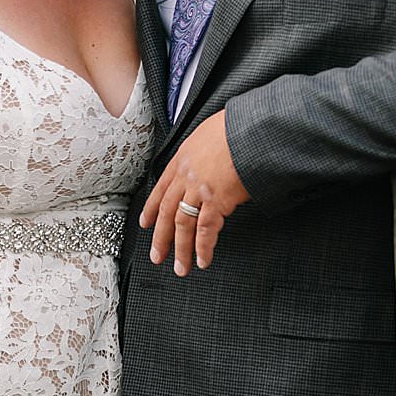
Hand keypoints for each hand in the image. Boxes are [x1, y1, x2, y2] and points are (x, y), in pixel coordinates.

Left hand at [140, 110, 249, 274]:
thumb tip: (208, 164)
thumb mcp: (208, 134)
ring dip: (181, 249)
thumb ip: (202, 153)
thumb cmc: (235, 128)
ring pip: (183, 225)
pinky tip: (203, 259)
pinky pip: (206, 229)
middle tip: (157, 256)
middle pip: (168, 212)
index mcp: (182, 159)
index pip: (161, 189)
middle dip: (161, 237)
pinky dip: (203, 247)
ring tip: (181, 267)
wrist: (249, 128)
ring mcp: (199, 190)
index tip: (146, 223)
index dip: (152, 209)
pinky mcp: (217, 201)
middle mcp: (186, 177)